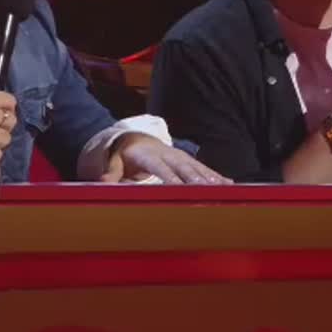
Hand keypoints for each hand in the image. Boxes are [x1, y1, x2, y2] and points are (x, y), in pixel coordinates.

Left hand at [100, 134, 232, 183]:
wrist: (133, 139)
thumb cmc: (122, 155)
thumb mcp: (112, 162)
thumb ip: (109, 173)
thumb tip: (103, 183)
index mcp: (149, 155)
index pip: (162, 169)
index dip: (172, 180)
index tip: (182, 190)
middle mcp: (168, 154)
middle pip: (184, 168)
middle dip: (197, 180)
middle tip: (210, 192)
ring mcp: (179, 156)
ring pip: (197, 167)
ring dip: (211, 178)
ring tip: (225, 189)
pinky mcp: (186, 160)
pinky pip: (203, 168)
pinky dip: (216, 176)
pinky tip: (229, 185)